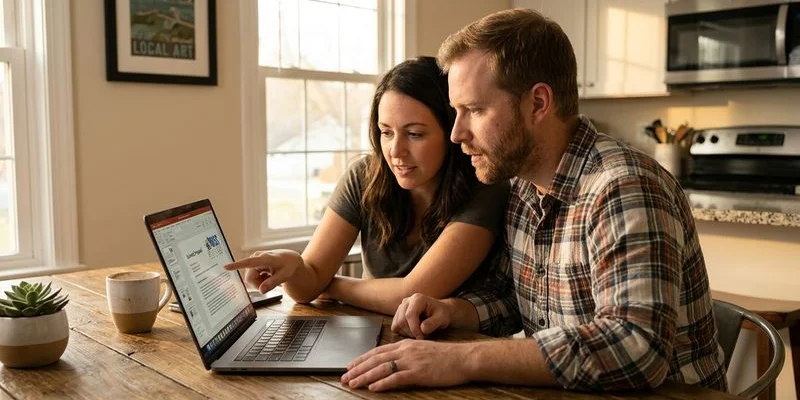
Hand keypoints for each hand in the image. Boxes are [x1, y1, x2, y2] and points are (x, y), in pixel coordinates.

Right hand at [223, 250, 301, 292]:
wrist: (290, 259)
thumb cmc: (288, 266)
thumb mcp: (284, 276)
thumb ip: (272, 283)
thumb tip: (261, 291)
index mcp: (264, 258)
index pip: (248, 262)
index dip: (237, 265)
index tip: (226, 267)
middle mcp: (256, 257)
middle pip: (250, 278)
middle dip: (258, 284)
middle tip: (270, 282)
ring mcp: (254, 260)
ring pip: (250, 278)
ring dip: (260, 281)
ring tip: (270, 277)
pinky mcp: (253, 263)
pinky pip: (252, 276)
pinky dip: (260, 279)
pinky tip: (267, 275)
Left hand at [341, 339, 469, 390]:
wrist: (462, 358)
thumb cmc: (445, 356)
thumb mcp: (422, 349)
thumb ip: (407, 353)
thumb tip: (393, 360)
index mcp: (405, 345)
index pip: (377, 351)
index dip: (361, 358)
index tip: (350, 365)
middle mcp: (405, 351)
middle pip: (375, 359)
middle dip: (358, 368)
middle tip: (344, 377)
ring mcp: (411, 361)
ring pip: (382, 368)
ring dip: (365, 376)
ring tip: (353, 383)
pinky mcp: (418, 373)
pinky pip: (396, 378)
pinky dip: (382, 383)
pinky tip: (373, 388)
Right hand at [392, 293, 450, 338]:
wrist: (439, 312)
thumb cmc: (441, 315)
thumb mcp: (442, 319)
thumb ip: (433, 323)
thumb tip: (422, 329)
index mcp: (418, 299)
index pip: (409, 315)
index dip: (414, 328)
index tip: (422, 337)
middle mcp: (407, 301)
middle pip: (402, 320)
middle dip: (412, 332)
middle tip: (423, 336)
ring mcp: (401, 307)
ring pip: (397, 324)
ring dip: (408, 333)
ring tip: (420, 333)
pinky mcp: (397, 315)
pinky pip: (395, 327)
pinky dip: (403, 332)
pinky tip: (414, 332)